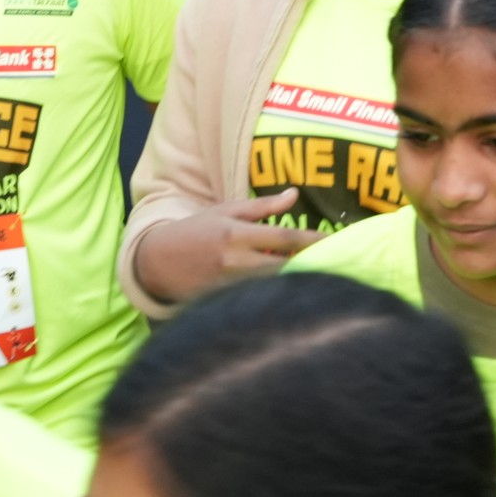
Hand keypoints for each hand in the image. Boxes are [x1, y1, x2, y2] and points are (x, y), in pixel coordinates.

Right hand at [131, 194, 319, 305]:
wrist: (156, 262)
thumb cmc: (195, 231)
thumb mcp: (225, 211)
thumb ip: (262, 206)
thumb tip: (295, 194)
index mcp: (236, 234)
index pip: (285, 239)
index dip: (314, 241)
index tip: (337, 242)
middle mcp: (235, 261)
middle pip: (286, 268)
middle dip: (312, 266)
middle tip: (338, 263)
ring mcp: (231, 286)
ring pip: (274, 287)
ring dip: (296, 282)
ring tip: (320, 278)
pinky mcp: (225, 302)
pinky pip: (258, 298)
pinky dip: (276, 294)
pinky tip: (292, 293)